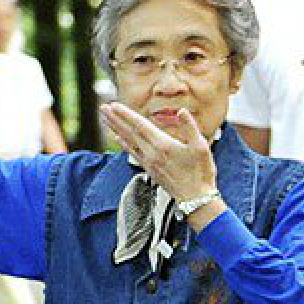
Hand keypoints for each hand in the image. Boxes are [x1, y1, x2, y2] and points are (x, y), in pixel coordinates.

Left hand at [99, 103, 218, 202]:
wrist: (195, 198)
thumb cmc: (201, 173)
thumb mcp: (201, 147)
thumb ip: (190, 127)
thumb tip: (181, 111)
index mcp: (163, 145)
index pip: (140, 125)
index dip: (126, 115)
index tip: (114, 105)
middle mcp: (152, 153)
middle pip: (129, 132)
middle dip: (115, 119)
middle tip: (103, 108)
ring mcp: (149, 162)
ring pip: (128, 142)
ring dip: (115, 129)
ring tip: (105, 119)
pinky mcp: (150, 169)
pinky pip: (133, 153)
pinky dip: (124, 144)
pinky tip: (118, 139)